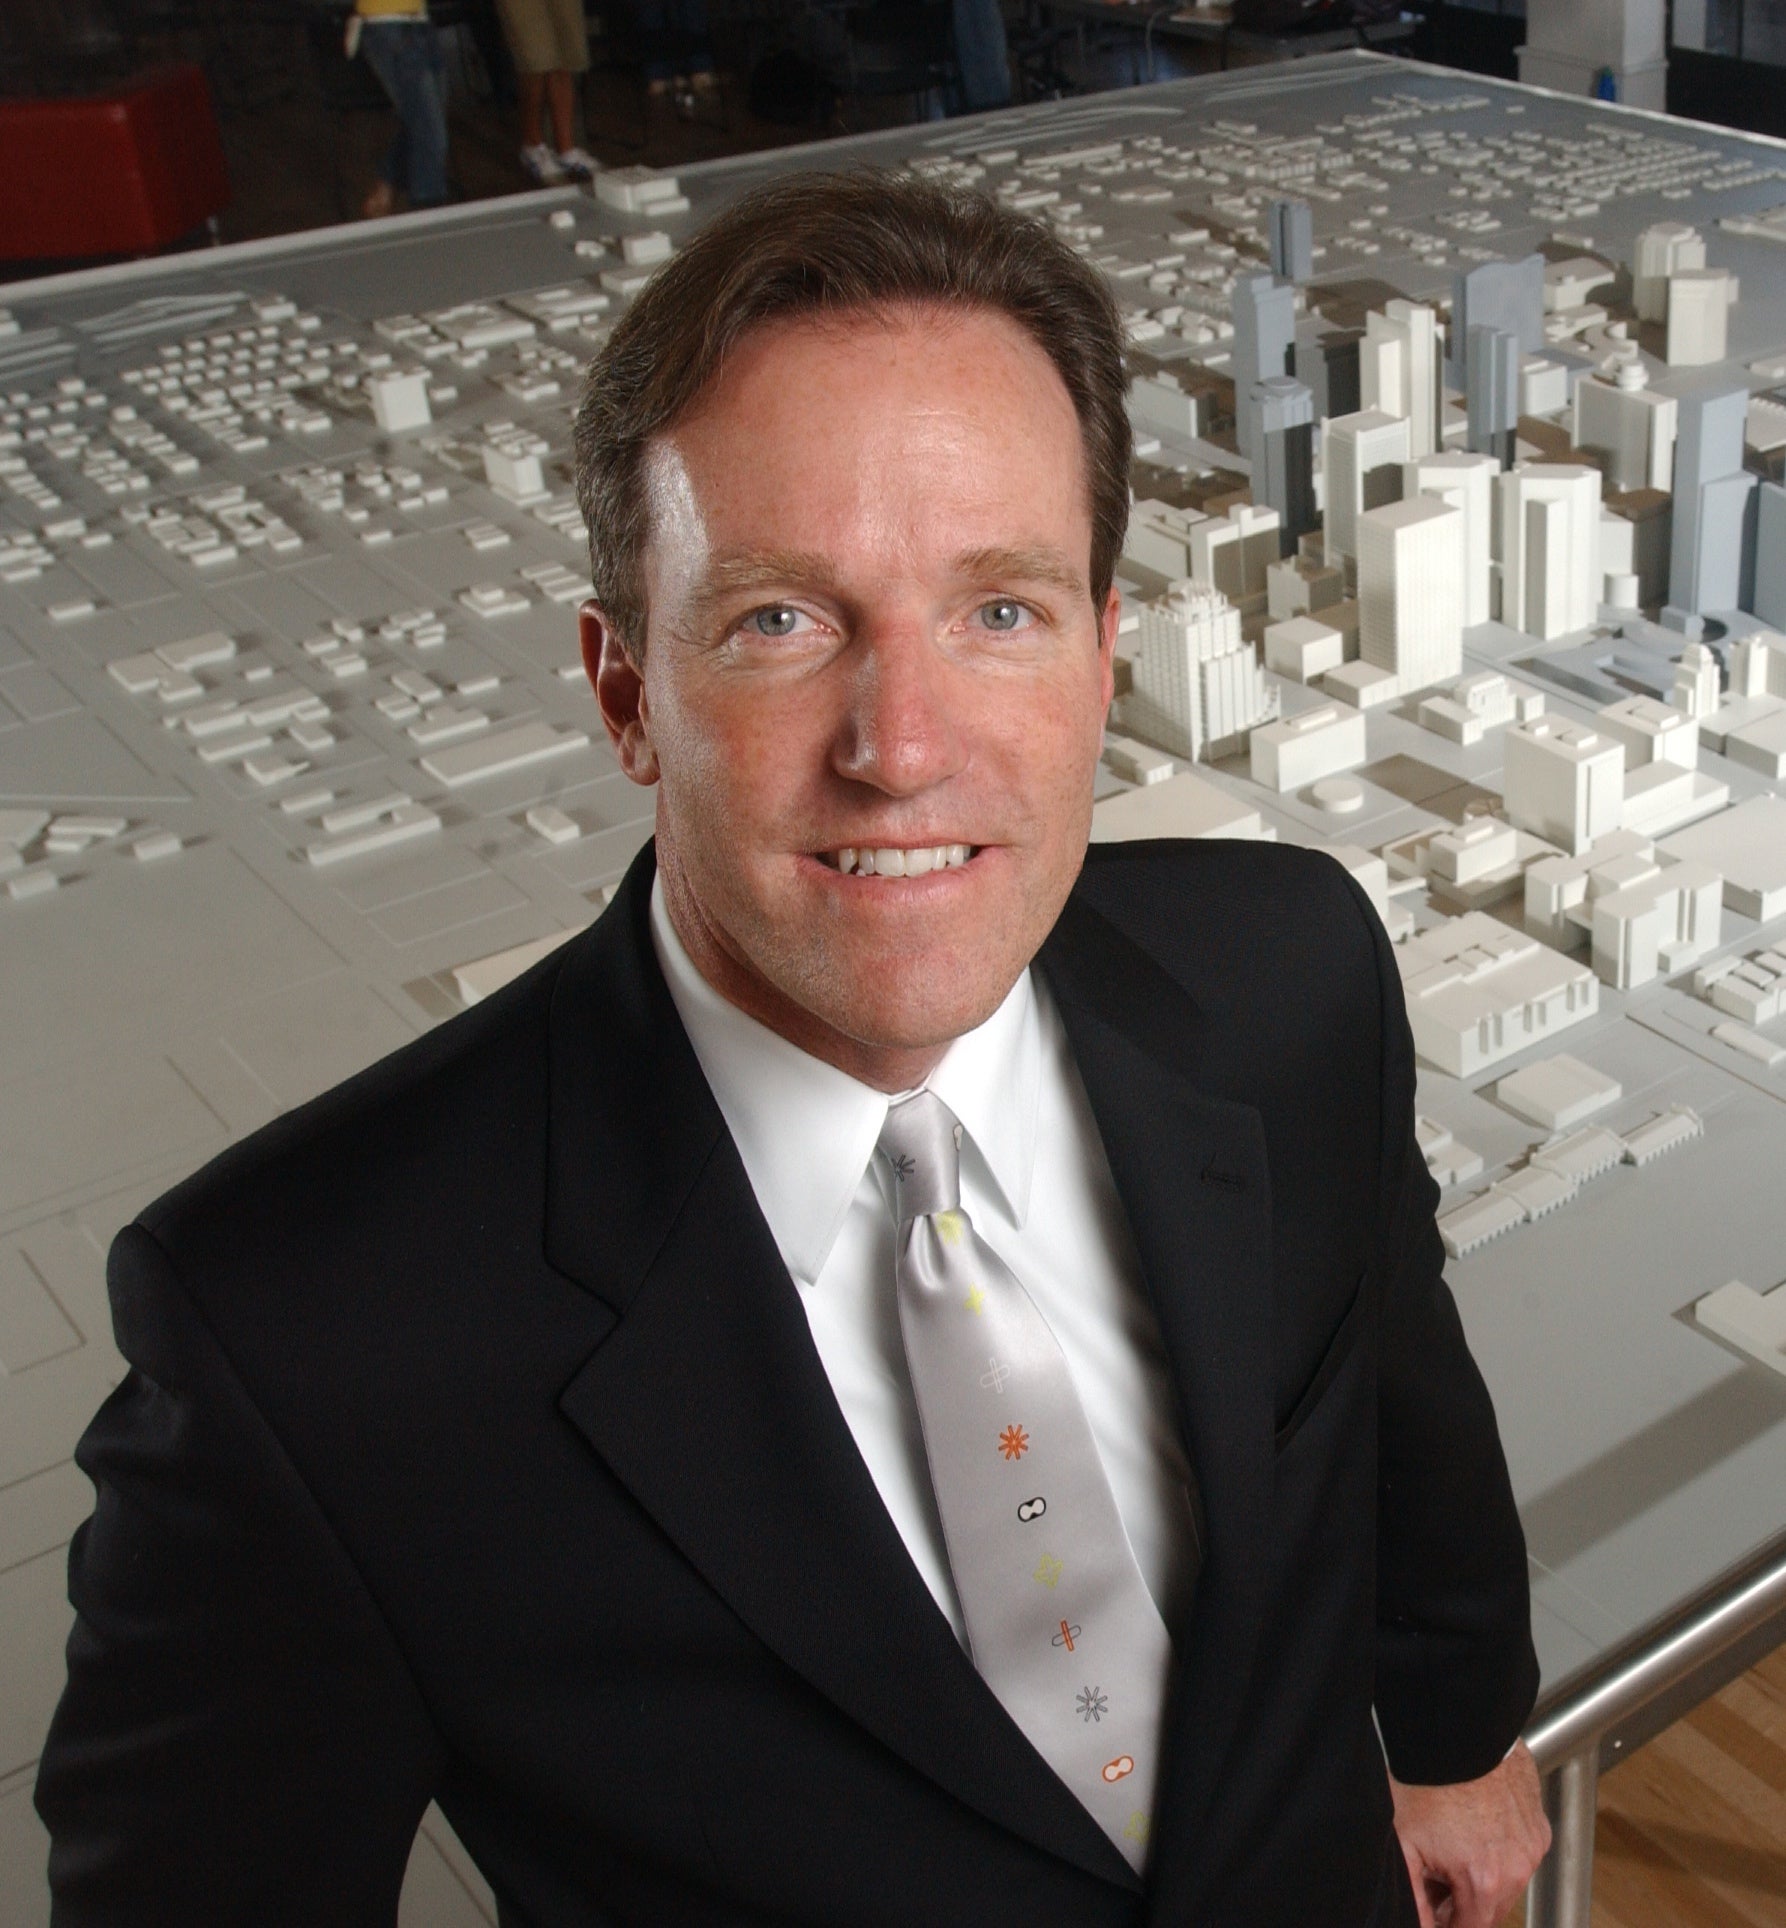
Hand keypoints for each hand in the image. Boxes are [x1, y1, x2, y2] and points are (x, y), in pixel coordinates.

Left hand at [1388, 1740, 1550, 1927]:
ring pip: (1507, 1882)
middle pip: (1489, 1909)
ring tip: (1451, 1844)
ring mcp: (1532, 1844)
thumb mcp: (1404, 1844)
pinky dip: (1499, 1848)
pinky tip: (1473, 1824)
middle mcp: (1518, 1868)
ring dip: (1482, 1876)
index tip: (1429, 1907)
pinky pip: (1520, 1852)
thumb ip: (1413, 1898)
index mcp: (1485, 1882)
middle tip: (1433, 1872)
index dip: (1443, 1923)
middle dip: (1461, 1901)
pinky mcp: (1538, 1822)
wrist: (1457, 1730)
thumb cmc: (1427, 1779)